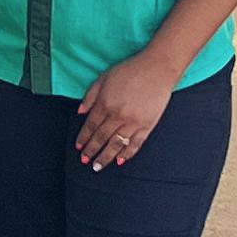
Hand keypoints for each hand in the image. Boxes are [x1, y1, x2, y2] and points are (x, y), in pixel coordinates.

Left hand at [74, 48, 176, 171]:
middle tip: (85, 161)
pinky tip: (120, 160)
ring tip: (98, 166)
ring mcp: (133, 122)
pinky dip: (127, 154)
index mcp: (105, 104)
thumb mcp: (104, 78)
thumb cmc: (130, 71)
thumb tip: (80, 113)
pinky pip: (135, 144)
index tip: (79, 147)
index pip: (91, 126)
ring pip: (116, 144)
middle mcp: (117, 116)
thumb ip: (90, 96)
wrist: (157, 69)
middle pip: (101, 138)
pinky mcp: (147, 126)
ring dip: (106, 157)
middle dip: (92, 151)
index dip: (84, 138)